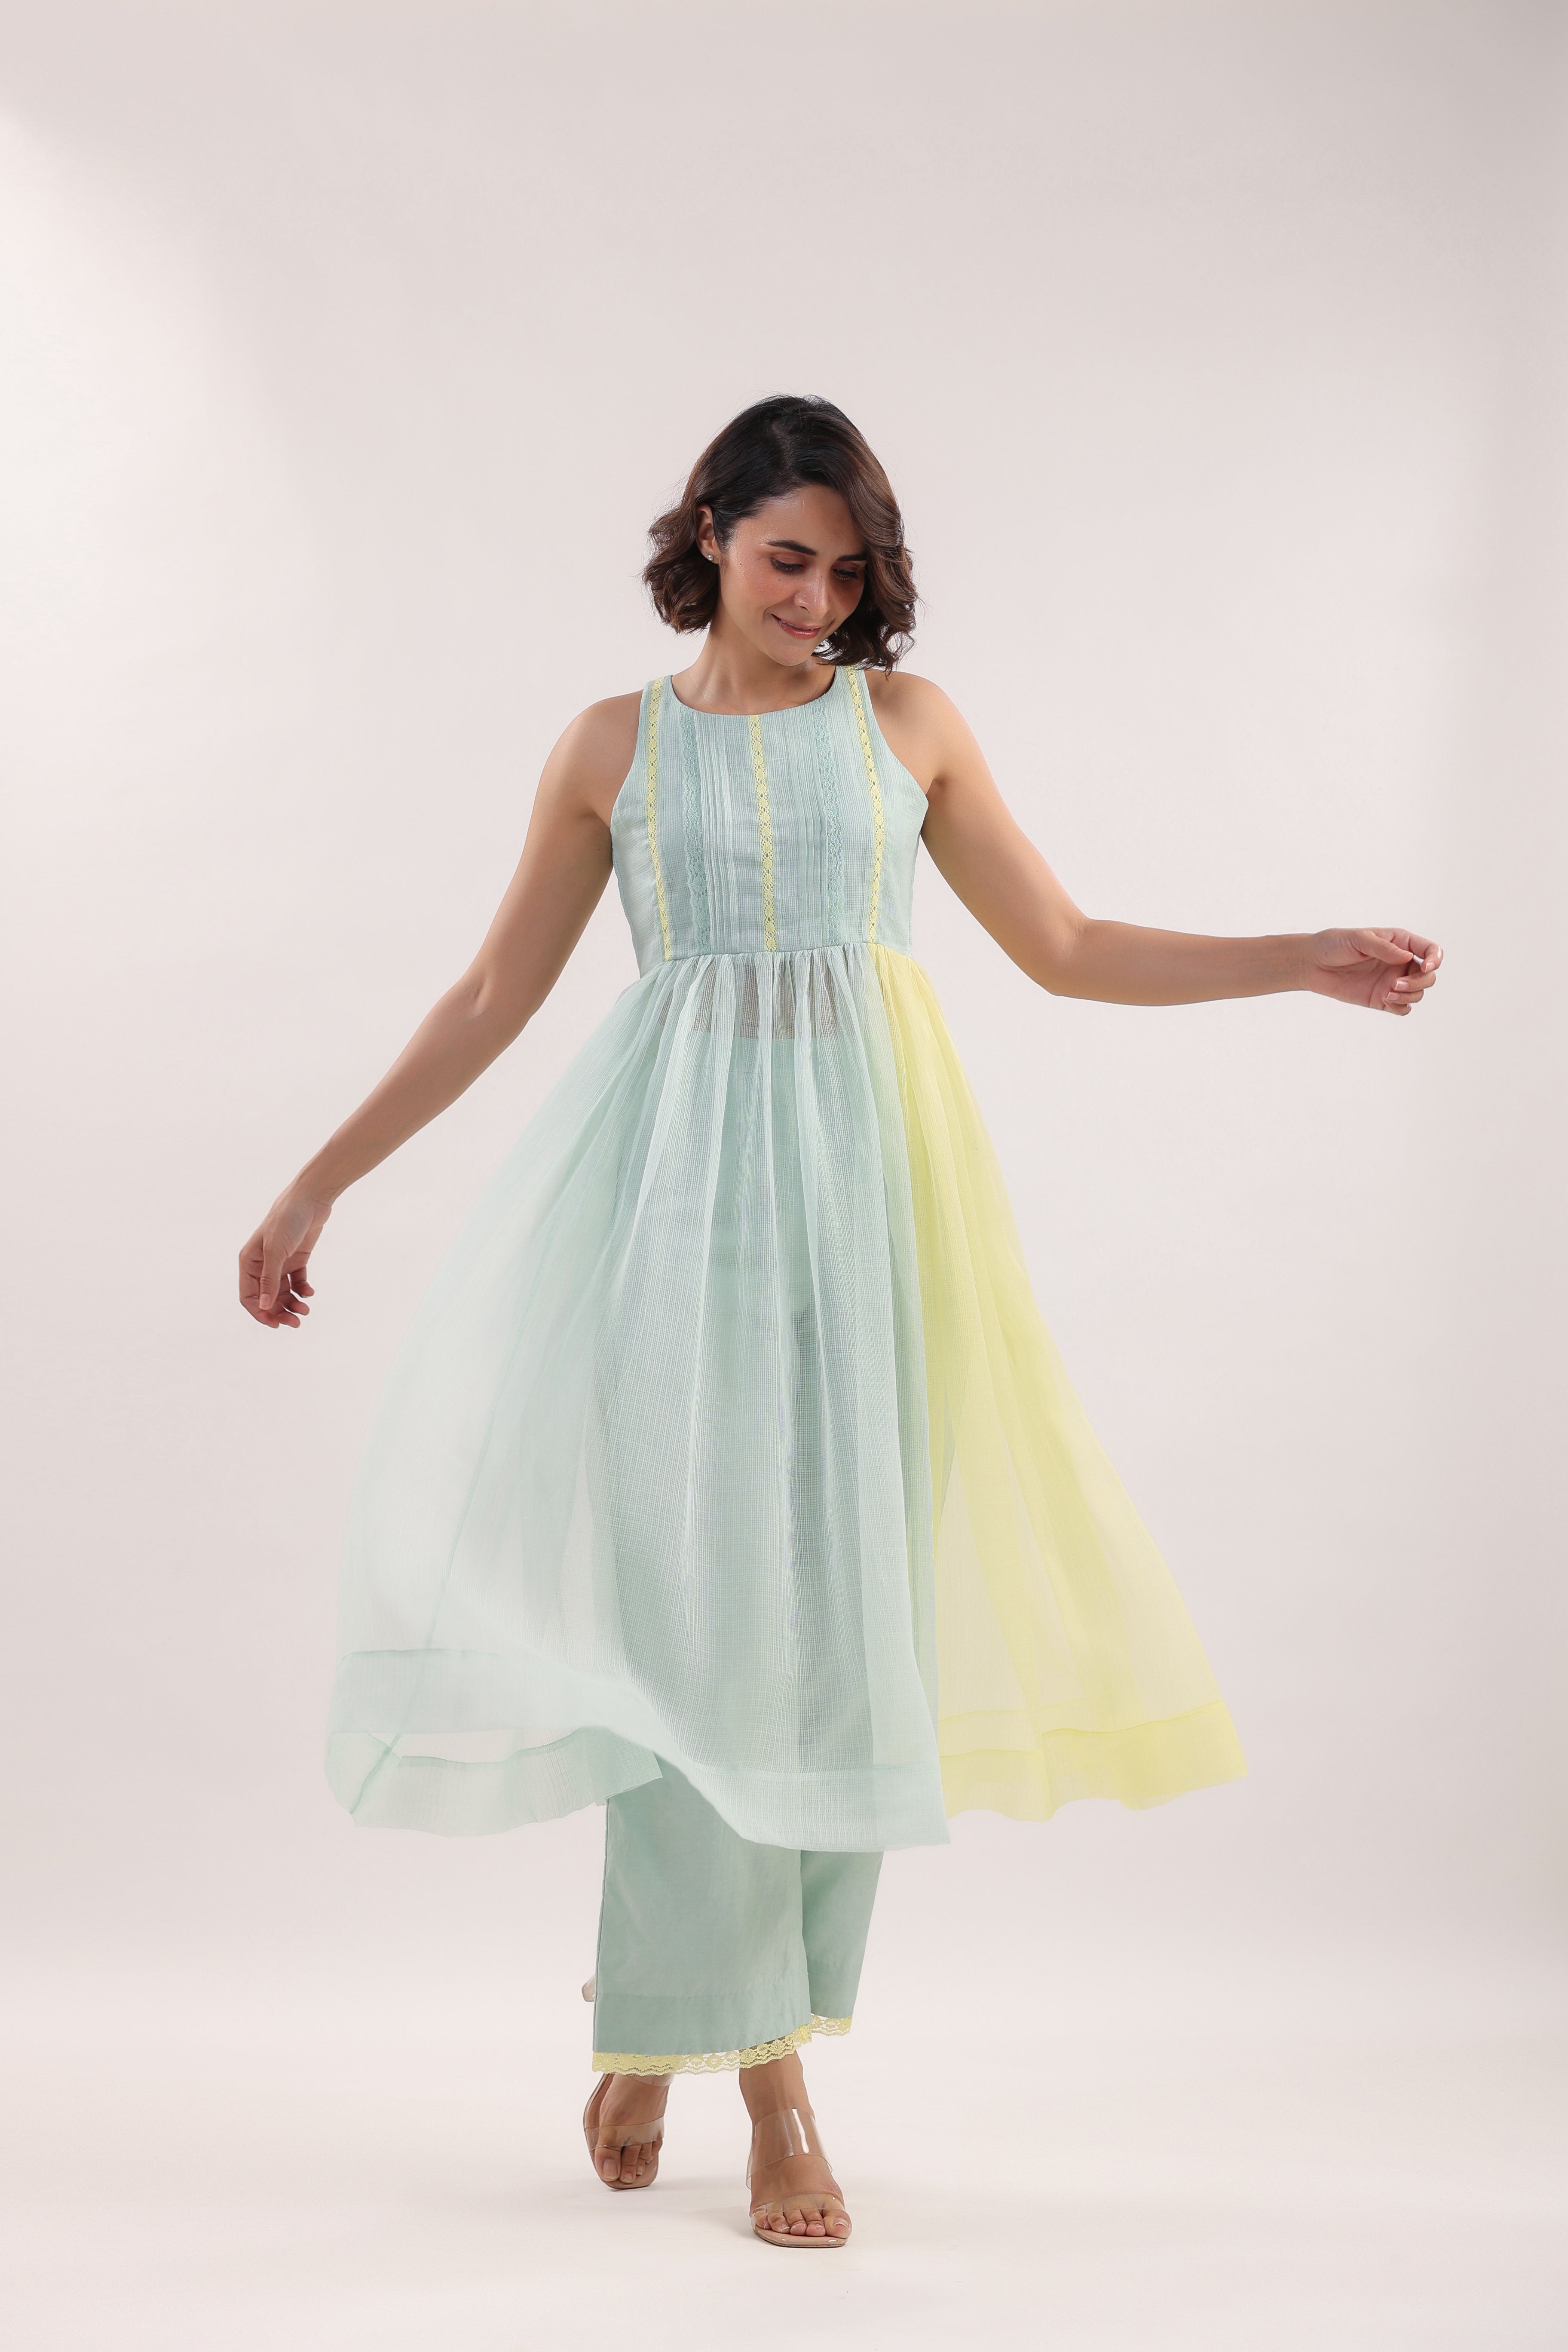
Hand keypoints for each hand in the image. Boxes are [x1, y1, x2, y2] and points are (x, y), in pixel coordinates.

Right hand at [238, 1188, 332, 1328]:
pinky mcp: (296, 1259)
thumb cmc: (288, 1220)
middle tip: (296, 1323)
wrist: (310, 1199)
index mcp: (249, 1262)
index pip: (248, 1296)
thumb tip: (263, 1307)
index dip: (260, 1312)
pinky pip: (297, 1282)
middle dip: (279, 1312)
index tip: (276, 1324)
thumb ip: (269, 1280)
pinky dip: (303, 1290)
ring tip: (305, 1311)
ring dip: (292, 1304)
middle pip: (267, 1298)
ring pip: (283, 1293)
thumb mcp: (276, 1251)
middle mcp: (262, 1264)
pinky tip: (309, 1293)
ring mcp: (280, 1262)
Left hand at [1302, 928, 1443, 1015]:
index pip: (1430, 950)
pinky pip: (1404, 1008)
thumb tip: (1407, 957)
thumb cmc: (1335, 944)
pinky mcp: (1382, 999)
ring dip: (1410, 995)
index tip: (1426, 966)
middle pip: (1428, 976)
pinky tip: (1386, 1000)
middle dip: (1419, 982)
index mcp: (1400, 943)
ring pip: (1418, 993)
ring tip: (1388, 993)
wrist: (1312, 964)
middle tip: (1396, 984)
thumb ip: (1383, 948)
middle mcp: (1400, 963)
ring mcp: (1392, 982)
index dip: (1435, 959)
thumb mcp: (1359, 939)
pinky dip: (1401, 1007)